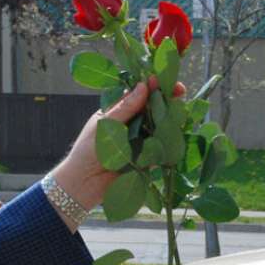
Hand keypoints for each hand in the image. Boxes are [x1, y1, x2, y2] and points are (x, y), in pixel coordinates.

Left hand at [52, 77, 184, 210]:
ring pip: (160, 127)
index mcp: (119, 112)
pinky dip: (167, 144)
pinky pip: (160, 149)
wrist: (84, 184)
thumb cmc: (87, 151)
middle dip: (167, 100)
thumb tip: (143, 87)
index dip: (153, 85)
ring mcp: (141, 141)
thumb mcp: (104, 125)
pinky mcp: (147, 159)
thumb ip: (125, 108)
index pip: (139, 94)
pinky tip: (172, 138)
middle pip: (153, 109)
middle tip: (179, 91)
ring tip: (177, 113)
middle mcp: (132, 124)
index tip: (164, 79)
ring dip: (169, 120)